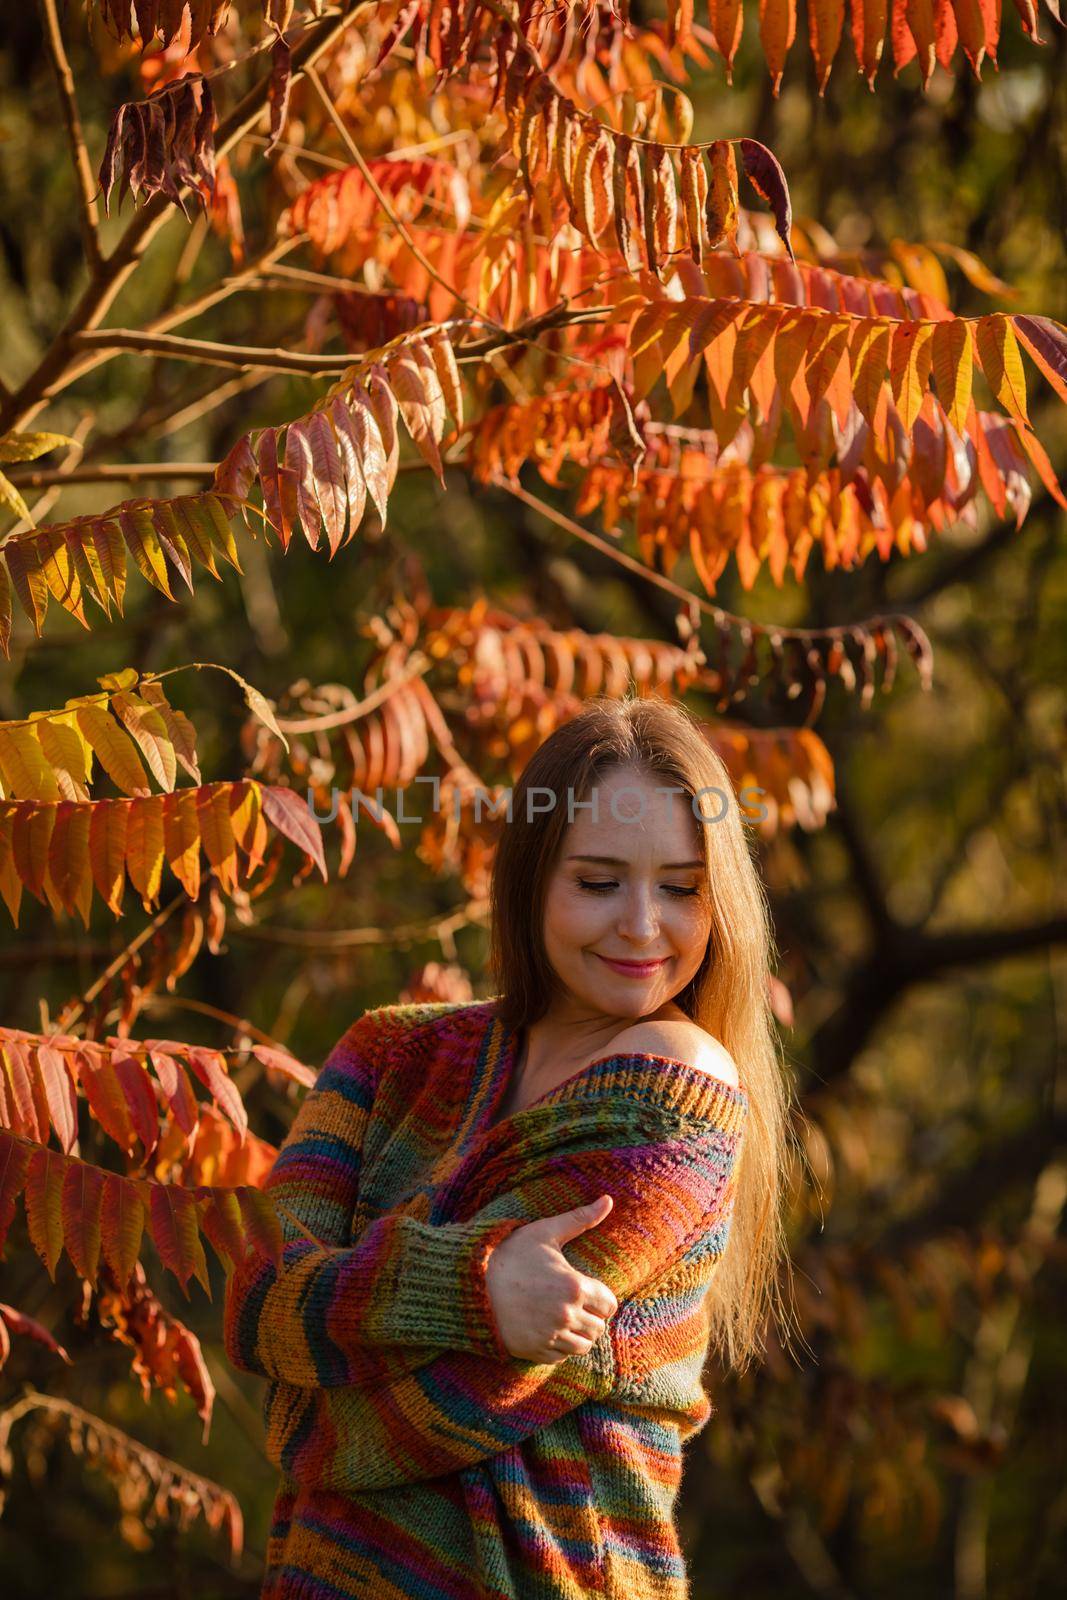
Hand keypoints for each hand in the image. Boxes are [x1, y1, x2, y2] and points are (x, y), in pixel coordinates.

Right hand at [484, 1194, 619, 1363]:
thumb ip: (580, 1218)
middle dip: (591, 1317)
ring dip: (578, 1334)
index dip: (601, 1299)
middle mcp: (566, 1314)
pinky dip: (559, 1347)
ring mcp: (550, 1335)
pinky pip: (560, 1357)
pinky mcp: (534, 1351)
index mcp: (574, 1286)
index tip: (589, 1293)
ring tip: (564, 1319)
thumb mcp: (545, 1232)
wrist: (472, 1281)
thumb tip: (608, 1200)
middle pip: (598, 1328)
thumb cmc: (510, 1253)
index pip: (609, 1305)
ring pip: (582, 1346)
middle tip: (575, 1305)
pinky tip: (548, 1330)